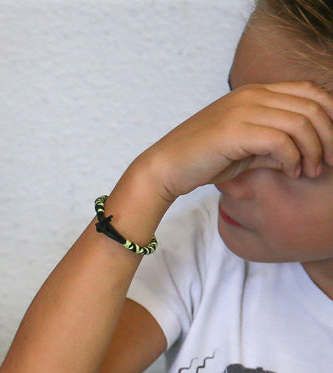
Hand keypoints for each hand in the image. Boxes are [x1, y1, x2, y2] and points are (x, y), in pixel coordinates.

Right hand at [140, 81, 332, 200]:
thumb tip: (308, 151)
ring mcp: (242, 110)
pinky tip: (290, 172)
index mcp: (256, 92)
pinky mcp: (234, 131)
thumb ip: (276, 141)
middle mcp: (251, 94)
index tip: (332, 143)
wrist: (164, 168)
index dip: (331, 114)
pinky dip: (292, 159)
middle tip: (330, 162)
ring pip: (300, 124)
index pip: (310, 91)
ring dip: (313, 151)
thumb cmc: (203, 159)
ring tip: (311, 171)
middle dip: (328, 137)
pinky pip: (280, 142)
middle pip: (312, 107)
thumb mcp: (248, 146)